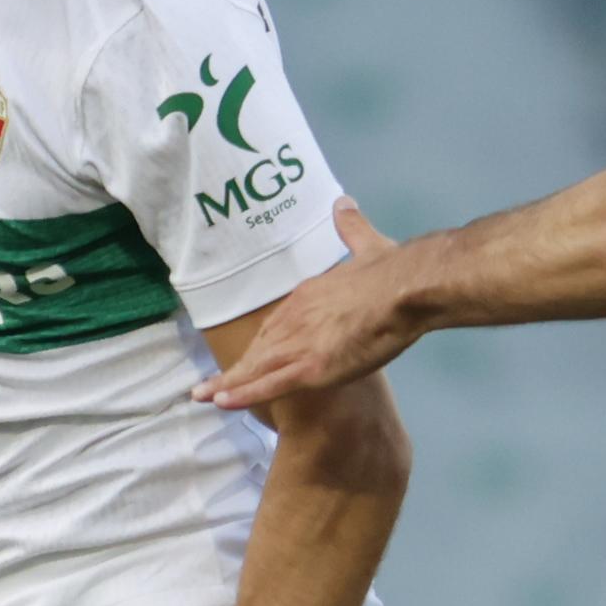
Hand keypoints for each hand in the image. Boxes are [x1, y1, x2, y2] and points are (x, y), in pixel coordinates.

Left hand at [194, 225, 416, 417]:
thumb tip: (343, 204)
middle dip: (236, 366)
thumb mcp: (368, 244)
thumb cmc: (392, 270)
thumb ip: (352, 228)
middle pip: (260, 346)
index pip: (276, 323)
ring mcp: (301, 344)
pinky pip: (269, 384)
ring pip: (256, 367)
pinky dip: (243, 394)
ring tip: (203, 395)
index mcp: (307, 294)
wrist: (403, 288)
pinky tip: (221, 402)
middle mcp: (296, 319)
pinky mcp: (311, 367)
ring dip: (228, 383)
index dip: (262, 341)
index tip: (251, 353)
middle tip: (211, 383)